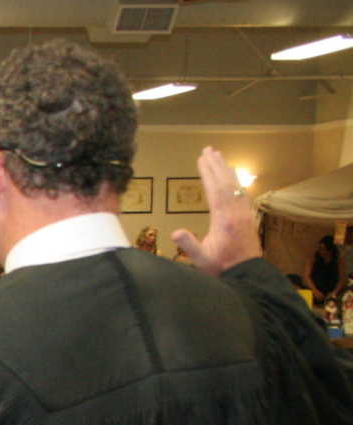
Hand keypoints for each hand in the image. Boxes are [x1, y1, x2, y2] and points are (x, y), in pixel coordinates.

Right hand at [170, 147, 263, 276]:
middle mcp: (236, 212)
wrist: (247, 275)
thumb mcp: (201, 259)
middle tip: (210, 149)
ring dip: (227, 171)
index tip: (202, 158)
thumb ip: (189, 245)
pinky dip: (236, 183)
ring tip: (220, 158)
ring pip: (236, 186)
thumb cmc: (222, 267)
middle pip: (226, 183)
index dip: (208, 173)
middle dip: (217, 165)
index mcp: (223, 219)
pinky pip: (242, 194)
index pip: (215, 190)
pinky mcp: (248, 218)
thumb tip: (175, 232)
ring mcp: (244, 214)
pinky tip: (233, 180)